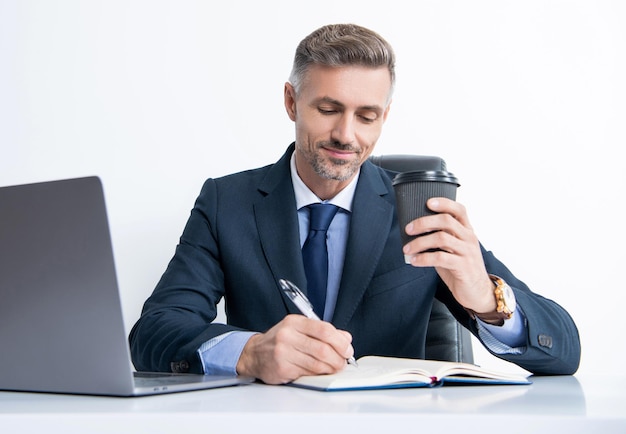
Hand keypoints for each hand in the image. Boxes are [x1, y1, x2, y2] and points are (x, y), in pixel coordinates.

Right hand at [236, 314, 354, 383]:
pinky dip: (318, 374)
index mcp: (295, 322)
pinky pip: (307, 373)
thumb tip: (346, 339)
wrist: (254, 354)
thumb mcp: (300, 329)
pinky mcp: (282, 368)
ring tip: (333, 368)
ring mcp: (283, 352)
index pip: (324, 330)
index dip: (340, 342)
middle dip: (338, 358)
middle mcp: (288, 335)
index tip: (347, 349)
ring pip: (317, 364)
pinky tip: (319, 372)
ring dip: (330, 368)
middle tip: (343, 362)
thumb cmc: (280, 341)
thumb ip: (323, 332)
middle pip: (323, 349)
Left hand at [402, 197, 496, 313]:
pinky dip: (423, 258)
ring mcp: (467, 252)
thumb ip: (439, 239)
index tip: (427, 202)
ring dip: (419, 242)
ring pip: (441, 238)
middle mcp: (469, 238)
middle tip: (408, 229)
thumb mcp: (452, 249)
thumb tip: (414, 232)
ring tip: (407, 248)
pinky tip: (414, 261)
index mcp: (467, 231)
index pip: (459, 210)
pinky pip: (440, 258)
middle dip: (424, 222)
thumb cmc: (461, 268)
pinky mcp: (463, 267)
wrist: (478, 292)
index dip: (444, 203)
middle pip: (446, 221)